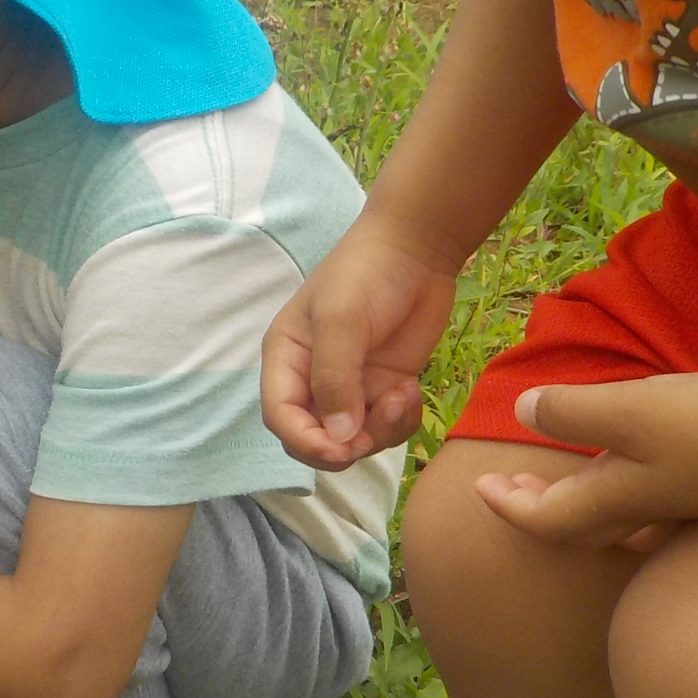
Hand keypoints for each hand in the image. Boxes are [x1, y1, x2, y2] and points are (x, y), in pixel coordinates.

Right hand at [263, 214, 459, 469]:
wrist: (417, 248)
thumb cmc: (366, 273)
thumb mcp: (342, 320)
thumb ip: (335, 378)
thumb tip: (338, 436)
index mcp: (287, 359)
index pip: (280, 416)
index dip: (304, 441)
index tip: (340, 449)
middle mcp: (312, 379)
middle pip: (313, 438)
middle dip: (344, 445)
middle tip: (374, 428)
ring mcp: (351, 386)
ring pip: (354, 439)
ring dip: (380, 431)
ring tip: (402, 394)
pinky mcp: (384, 387)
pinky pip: (385, 427)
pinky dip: (400, 421)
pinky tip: (412, 389)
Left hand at [475, 371, 697, 551]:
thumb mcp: (631, 412)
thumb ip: (572, 413)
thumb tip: (522, 413)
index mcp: (615, 500)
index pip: (545, 519)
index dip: (507, 505)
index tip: (478, 486)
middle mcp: (645, 511)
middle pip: (578, 524)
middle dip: (539, 507)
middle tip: (509, 487)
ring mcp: (684, 503)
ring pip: (618, 515)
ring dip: (583, 497)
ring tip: (566, 474)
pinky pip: (656, 498)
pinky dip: (632, 484)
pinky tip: (643, 462)